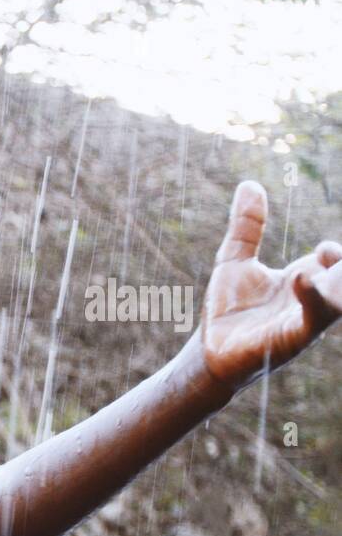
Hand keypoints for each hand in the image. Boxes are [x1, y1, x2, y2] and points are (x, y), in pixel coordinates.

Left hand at [201, 180, 341, 390]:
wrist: (208, 352)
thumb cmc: (227, 310)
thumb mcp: (234, 261)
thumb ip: (246, 227)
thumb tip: (249, 184)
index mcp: (305, 278)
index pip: (336, 260)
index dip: (336, 253)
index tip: (324, 249)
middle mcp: (312, 298)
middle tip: (334, 254)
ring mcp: (305, 319)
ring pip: (340, 298)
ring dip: (341, 280)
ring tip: (330, 257)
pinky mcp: (293, 337)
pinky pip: (314, 316)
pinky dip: (314, 296)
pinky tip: (301, 277)